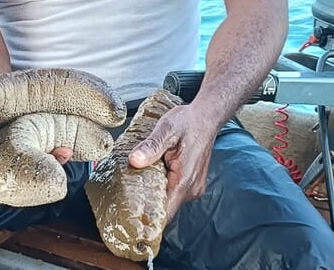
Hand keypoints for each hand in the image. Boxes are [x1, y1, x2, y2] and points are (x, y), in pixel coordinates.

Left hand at [128, 104, 214, 221]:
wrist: (205, 117)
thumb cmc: (188, 122)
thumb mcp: (166, 129)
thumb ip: (151, 146)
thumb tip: (134, 160)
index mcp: (184, 180)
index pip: (165, 213)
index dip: (148, 216)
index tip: (131, 213)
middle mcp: (191, 188)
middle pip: (165, 207)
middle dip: (147, 201)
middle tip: (128, 190)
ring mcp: (194, 186)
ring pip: (169, 199)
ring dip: (155, 191)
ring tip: (139, 178)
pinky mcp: (192, 182)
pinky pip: (174, 191)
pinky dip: (163, 184)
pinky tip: (154, 172)